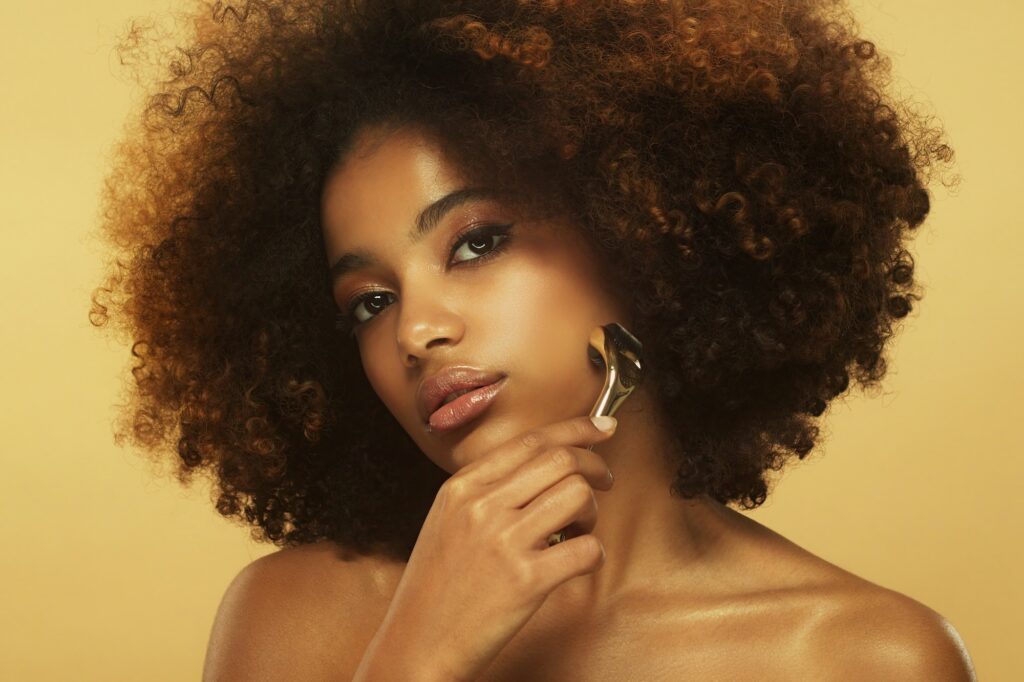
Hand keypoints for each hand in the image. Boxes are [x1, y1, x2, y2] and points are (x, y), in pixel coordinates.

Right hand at [363, 415, 616, 680]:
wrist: (416, 646)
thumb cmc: (435, 589)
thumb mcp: (446, 521)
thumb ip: (486, 490)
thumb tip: (545, 466)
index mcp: (461, 487)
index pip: (531, 440)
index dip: (576, 429)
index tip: (603, 428)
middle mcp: (481, 506)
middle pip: (560, 458)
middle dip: (595, 465)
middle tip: (605, 482)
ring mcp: (504, 542)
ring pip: (577, 494)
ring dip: (592, 510)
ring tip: (579, 530)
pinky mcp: (526, 581)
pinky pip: (586, 549)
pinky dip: (595, 553)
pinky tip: (579, 562)